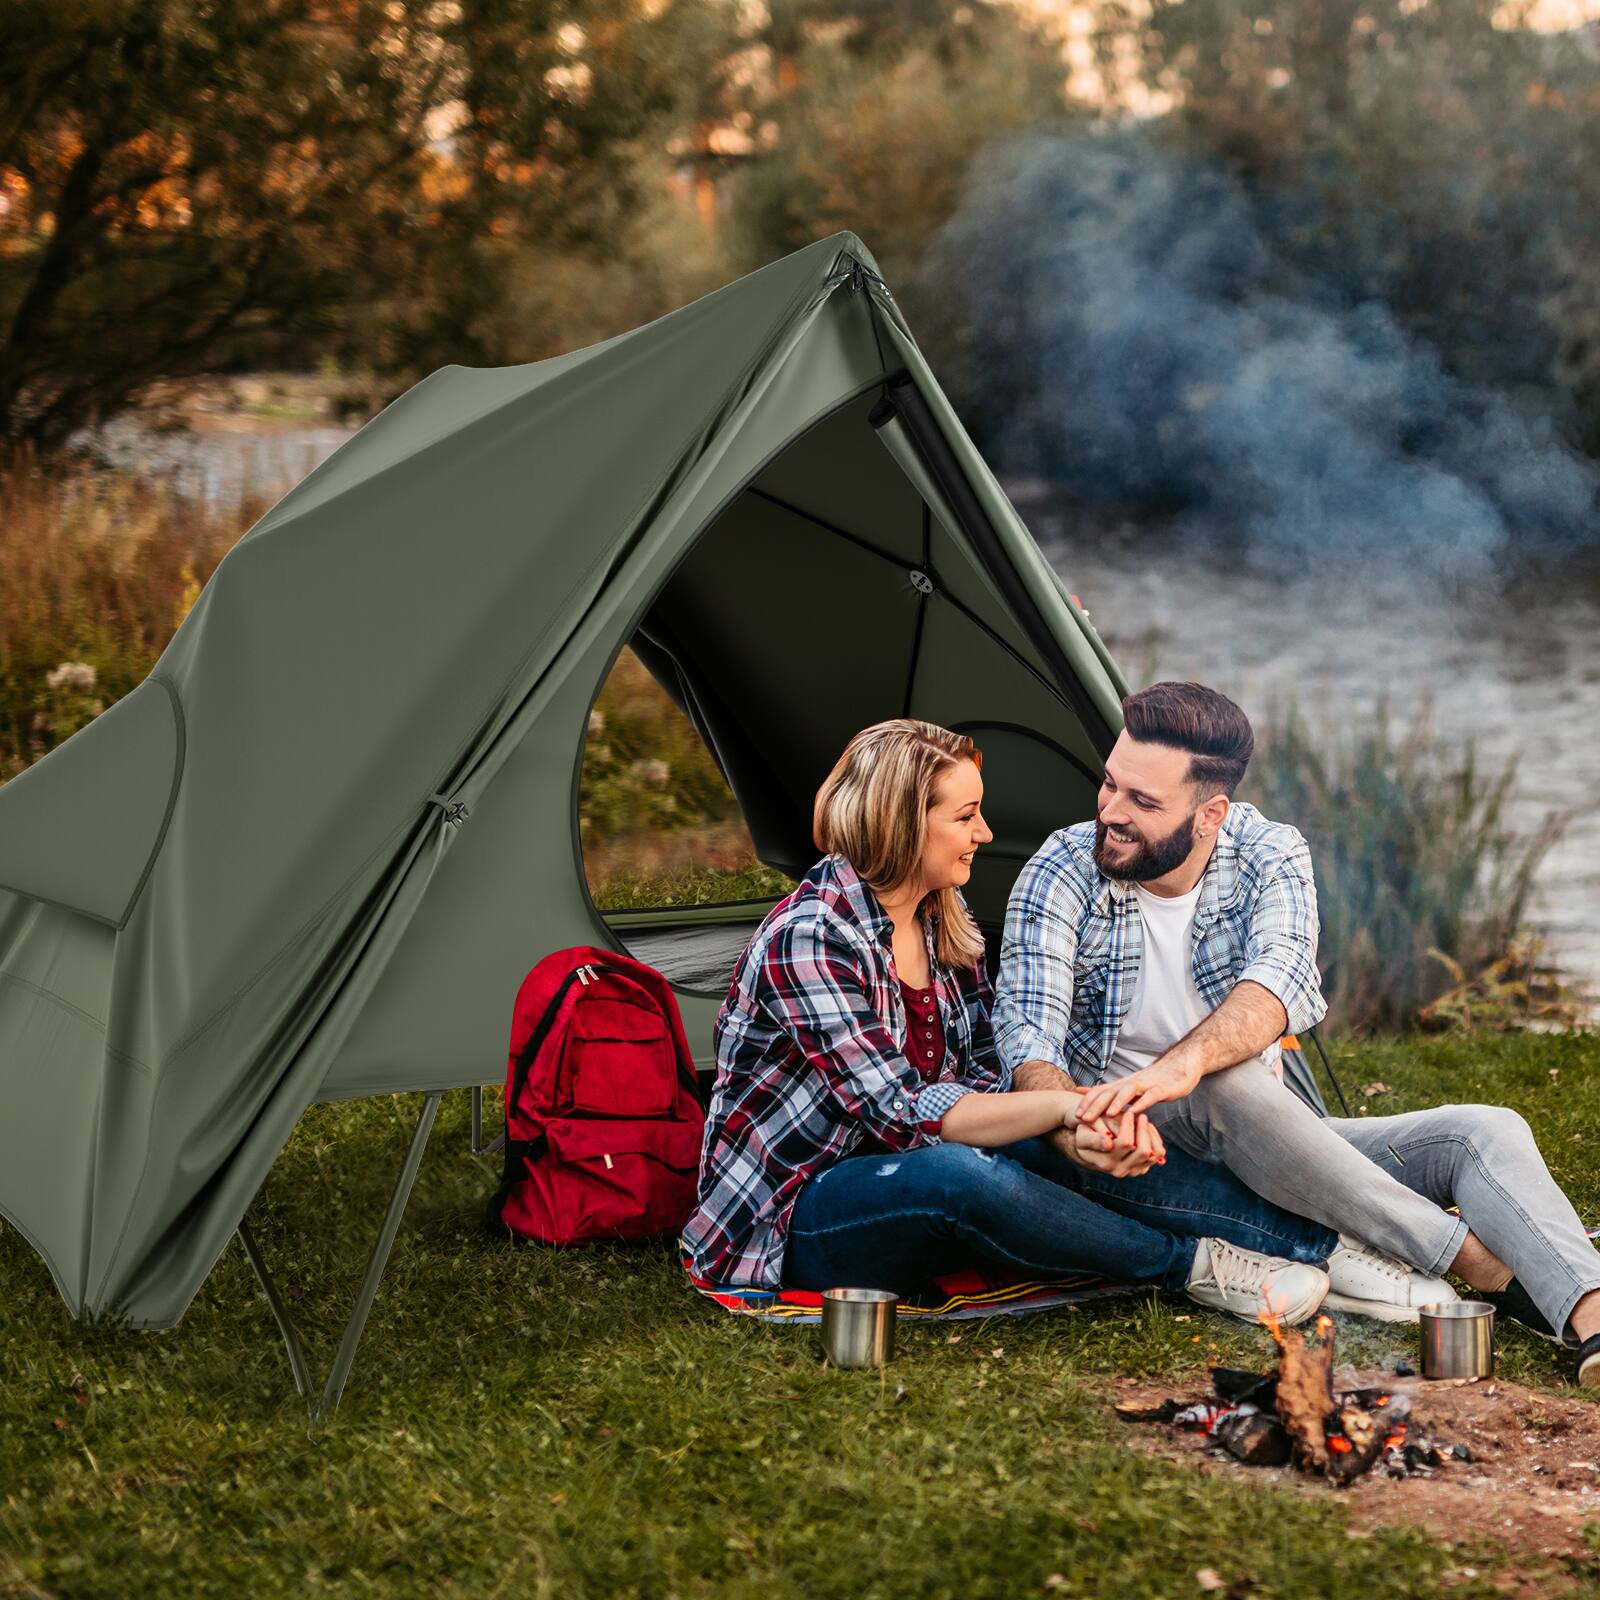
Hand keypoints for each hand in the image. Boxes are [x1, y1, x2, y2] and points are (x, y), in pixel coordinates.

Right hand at [1055, 1110, 1164, 1176]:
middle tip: (1140, 1116)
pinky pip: (1157, 1155)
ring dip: (1151, 1135)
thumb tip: (1108, 1143)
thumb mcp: (1083, 1135)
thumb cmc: (1086, 1136)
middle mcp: (1120, 1171)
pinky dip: (1155, 1140)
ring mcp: (1132, 1171)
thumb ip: (1094, 1139)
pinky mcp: (1141, 1168)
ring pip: (1153, 1154)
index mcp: (1106, 1162)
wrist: (1090, 1149)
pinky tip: (1145, 1130)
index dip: (1128, 1126)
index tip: (1128, 1112)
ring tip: (1143, 1122)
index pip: (1126, 1143)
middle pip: (1143, 1151)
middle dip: (1143, 1129)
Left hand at [1077, 1060, 1201, 1122]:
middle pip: (1109, 1092)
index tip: (1074, 1116)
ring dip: (1117, 1102)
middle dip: (1095, 1105)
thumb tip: (1082, 1092)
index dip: (1086, 1103)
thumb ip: (1107, 1091)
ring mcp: (1146, 1085)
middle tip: (1082, 1118)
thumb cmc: (1152, 1081)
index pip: (1099, 1092)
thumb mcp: (1127, 1087)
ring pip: (1128, 1091)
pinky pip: (1151, 1096)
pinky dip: (1142, 1103)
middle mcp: (1130, 1083)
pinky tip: (1136, 1112)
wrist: (1179, 1066)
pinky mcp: (1162, 1089)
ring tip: (1107, 1114)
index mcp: (1121, 1085)